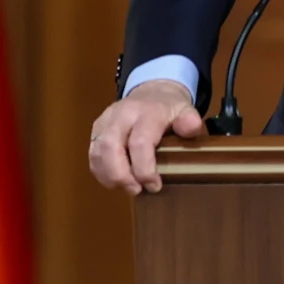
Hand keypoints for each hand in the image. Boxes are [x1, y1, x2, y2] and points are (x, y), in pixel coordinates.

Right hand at [87, 79, 203, 194]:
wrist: (151, 92)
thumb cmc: (168, 108)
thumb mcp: (185, 110)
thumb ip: (189, 121)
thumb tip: (190, 130)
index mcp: (146, 111)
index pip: (140, 142)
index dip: (144, 168)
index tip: (154, 185)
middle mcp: (122, 114)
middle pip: (111, 147)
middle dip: (121, 175)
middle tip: (136, 190)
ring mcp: (106, 121)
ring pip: (98, 152)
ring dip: (109, 176)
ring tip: (127, 188)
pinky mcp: (96, 130)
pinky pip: (93, 154)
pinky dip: (101, 172)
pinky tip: (115, 182)